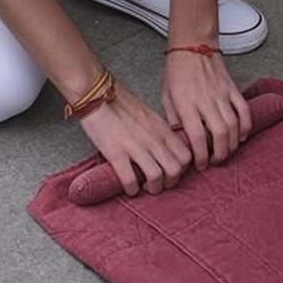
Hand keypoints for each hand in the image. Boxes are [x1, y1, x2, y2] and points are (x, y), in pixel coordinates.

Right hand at [78, 81, 192, 194]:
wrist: (97, 93)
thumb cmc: (120, 103)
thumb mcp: (149, 115)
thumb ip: (158, 132)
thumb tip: (164, 149)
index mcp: (162, 129)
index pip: (185, 156)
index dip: (181, 170)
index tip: (171, 173)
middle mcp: (153, 138)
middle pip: (175, 170)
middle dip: (169, 182)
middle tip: (159, 184)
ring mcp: (135, 146)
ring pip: (156, 177)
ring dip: (153, 188)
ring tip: (145, 188)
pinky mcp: (116, 153)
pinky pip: (130, 179)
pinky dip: (132, 189)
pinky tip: (129, 188)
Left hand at [163, 47, 251, 169]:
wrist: (192, 46)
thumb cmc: (177, 72)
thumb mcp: (166, 97)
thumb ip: (174, 120)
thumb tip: (180, 141)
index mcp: (187, 104)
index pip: (197, 137)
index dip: (201, 156)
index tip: (200, 165)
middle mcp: (206, 101)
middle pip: (220, 134)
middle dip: (220, 154)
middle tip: (215, 161)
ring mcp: (222, 94)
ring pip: (234, 125)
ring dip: (232, 144)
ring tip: (226, 152)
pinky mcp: (232, 89)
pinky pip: (244, 111)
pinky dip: (246, 127)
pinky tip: (241, 137)